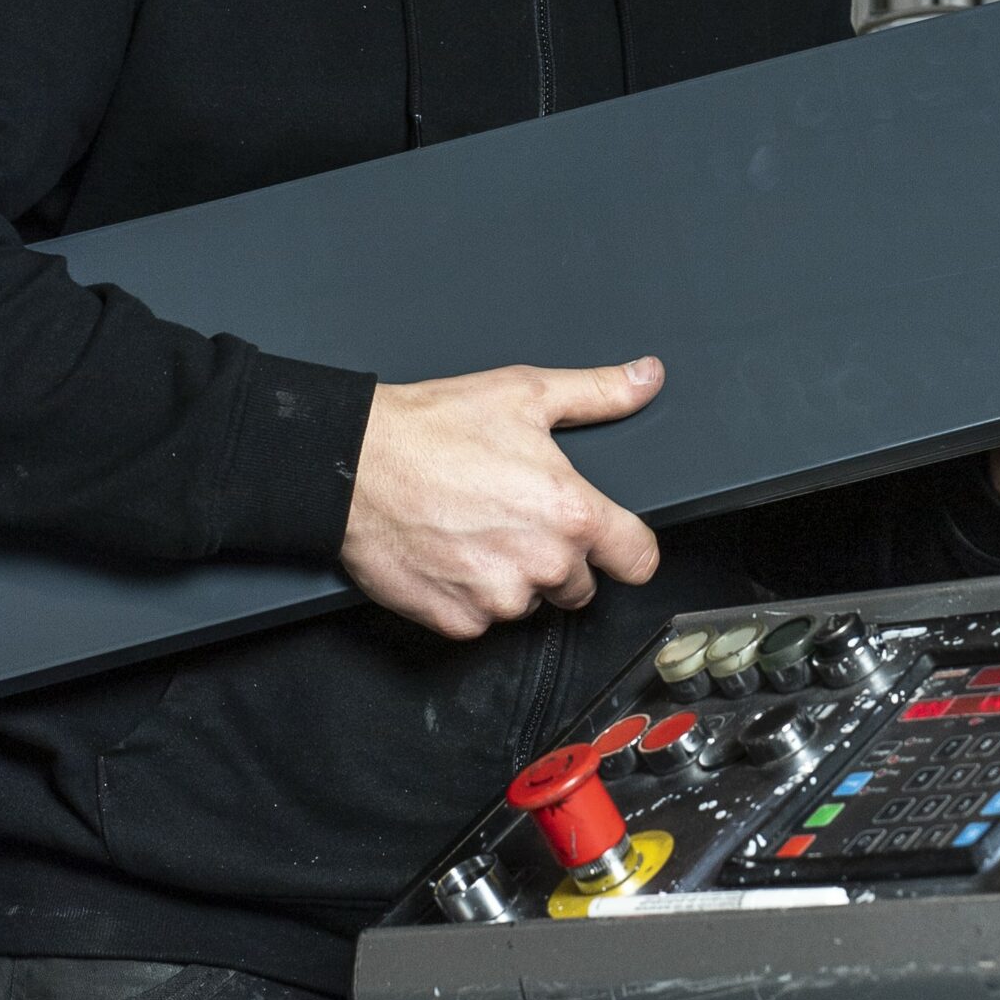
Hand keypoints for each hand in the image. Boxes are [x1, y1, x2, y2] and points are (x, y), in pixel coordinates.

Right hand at [340, 358, 664, 638]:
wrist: (353, 463)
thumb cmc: (433, 428)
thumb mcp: (525, 394)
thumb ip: (599, 392)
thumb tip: (646, 378)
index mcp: (572, 515)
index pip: (639, 559)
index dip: (628, 548)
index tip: (615, 543)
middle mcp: (543, 565)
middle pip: (580, 584)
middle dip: (559, 557)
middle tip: (517, 517)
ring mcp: (499, 600)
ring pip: (530, 602)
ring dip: (514, 577)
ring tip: (477, 530)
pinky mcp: (458, 621)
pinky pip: (482, 619)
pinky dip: (470, 595)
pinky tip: (451, 553)